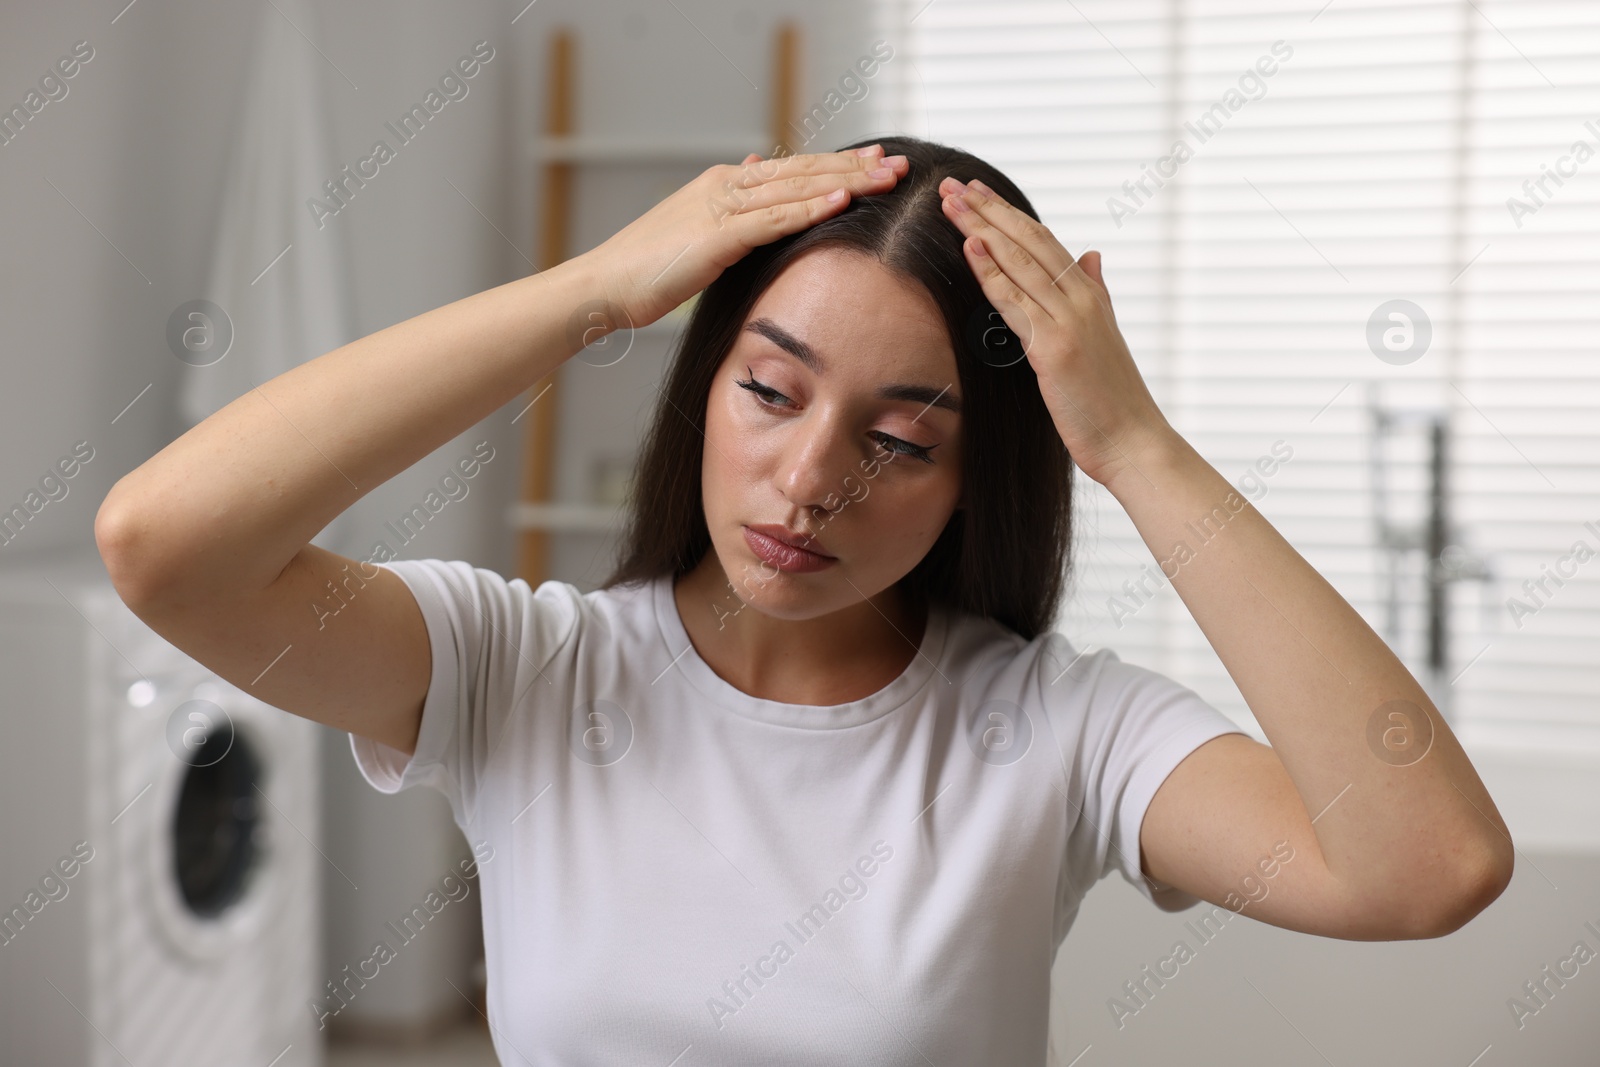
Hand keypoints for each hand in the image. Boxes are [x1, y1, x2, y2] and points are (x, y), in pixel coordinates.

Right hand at [580, 146, 909, 328]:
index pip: (793, 171)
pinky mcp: (716, 236)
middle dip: (854, 169)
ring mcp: (721, 208)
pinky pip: (772, 220)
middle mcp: (726, 186)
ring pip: (795, 189)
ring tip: (885, 179)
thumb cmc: (647, 270)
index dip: (837, 166)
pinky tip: (841, 204)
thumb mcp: (698, 234)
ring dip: (844, 183)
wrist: (604, 286)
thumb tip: (756, 167)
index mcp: (725, 186)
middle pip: (803, 172)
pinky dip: (809, 210)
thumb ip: (732, 208)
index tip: (876, 163)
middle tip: (899, 164)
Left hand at [937, 176, 1176, 489]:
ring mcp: (1069, 321)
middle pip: (1027, 240)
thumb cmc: (1112, 400)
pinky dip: (991, 272)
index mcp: (1090, 295)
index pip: (1043, 241)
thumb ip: (1096, 292)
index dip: (1008, 213)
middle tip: (953, 182)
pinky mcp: (1054, 349)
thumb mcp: (1104, 337)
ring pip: (1018, 261)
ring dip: (980, 227)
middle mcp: (1081, 299)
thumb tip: (1090, 256)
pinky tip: (970, 247)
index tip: (978, 191)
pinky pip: (1015, 302)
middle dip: (987, 209)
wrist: (1133, 442)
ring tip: (949, 201)